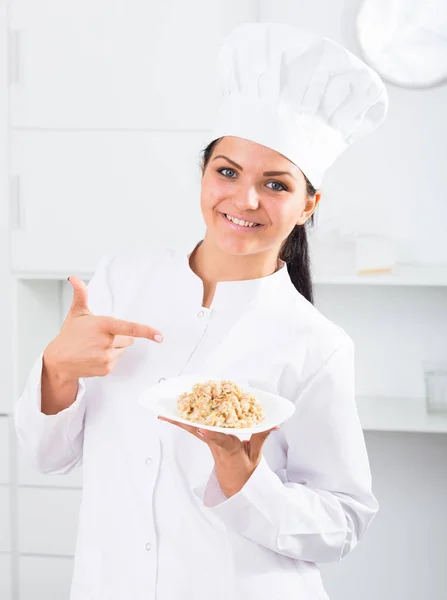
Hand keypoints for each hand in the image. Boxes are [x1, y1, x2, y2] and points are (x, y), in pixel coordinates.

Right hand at [44, 275, 163, 382]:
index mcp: (103, 325)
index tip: (159, 336)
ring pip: (122, 350)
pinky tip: (95, 356)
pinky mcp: (106, 369)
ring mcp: (106, 357)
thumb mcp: (77, 313)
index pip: (129, 327)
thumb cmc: (70, 335)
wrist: (59, 361)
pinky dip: (109, 359)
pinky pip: (116, 361)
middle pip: (128, 338)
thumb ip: (80, 295)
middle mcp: (106, 342)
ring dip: (114, 348)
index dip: (146, 331)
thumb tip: (74, 278)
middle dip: (120, 336)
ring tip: (95, 347)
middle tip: (101, 336)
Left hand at [158, 416, 278, 497]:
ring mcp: (210, 441)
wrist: (234, 484)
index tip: (202, 428)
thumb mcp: (256, 456)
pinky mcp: (207, 439)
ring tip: (164, 413)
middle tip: (169, 414)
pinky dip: (184, 421)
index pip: (220, 440)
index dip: (211, 434)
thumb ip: (261, 437)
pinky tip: (171, 416)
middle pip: (199, 431)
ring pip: (193, 429)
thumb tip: (273, 423)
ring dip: (179, 421)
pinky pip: (195, 429)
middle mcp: (216, 443)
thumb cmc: (245, 470)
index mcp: (229, 448)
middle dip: (185, 422)